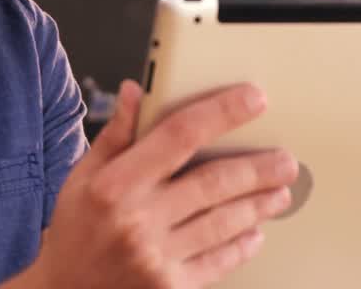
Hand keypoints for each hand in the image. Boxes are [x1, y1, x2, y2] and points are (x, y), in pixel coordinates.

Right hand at [16, 80, 297, 288]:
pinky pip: (219, 261)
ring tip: (280, 191)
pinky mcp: (171, 287)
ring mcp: (156, 257)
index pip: (179, 135)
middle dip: (259, 168)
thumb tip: (135, 91)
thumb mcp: (82, 178)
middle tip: (285, 159)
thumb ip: (116, 135)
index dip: (221, 113)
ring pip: (224, 222)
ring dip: (259, 204)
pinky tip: (255, 231)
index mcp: (116, 184)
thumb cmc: (75, 233)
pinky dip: (242, 244)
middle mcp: (138, 219)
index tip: (252, 100)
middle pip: (214, 182)